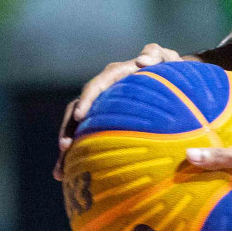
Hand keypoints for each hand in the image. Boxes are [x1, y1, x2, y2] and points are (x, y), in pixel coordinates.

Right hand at [52, 43, 183, 180]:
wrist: (170, 80)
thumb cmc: (169, 69)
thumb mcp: (167, 59)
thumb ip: (156, 55)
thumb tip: (141, 61)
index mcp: (115, 75)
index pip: (96, 86)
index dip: (86, 100)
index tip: (79, 116)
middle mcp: (102, 91)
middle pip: (77, 108)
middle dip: (67, 128)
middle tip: (64, 148)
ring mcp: (100, 107)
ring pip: (75, 126)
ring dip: (66, 146)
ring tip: (60, 171)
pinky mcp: (102, 122)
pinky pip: (85, 137)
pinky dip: (76, 155)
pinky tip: (68, 175)